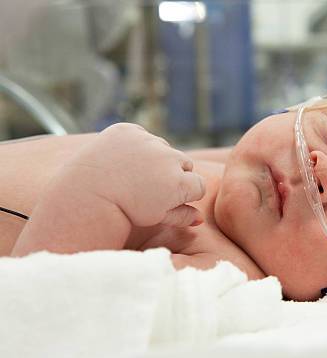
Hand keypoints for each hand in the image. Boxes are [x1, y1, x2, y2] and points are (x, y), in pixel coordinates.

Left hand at [59, 123, 204, 227]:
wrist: (86, 196)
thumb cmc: (125, 211)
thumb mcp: (156, 218)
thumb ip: (182, 216)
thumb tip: (199, 219)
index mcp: (179, 182)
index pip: (198, 185)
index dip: (185, 194)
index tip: (169, 199)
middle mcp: (168, 158)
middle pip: (184, 164)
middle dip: (174, 173)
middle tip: (151, 187)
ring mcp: (148, 141)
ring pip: (164, 148)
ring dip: (156, 157)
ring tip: (134, 174)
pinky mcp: (129, 130)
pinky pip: (142, 135)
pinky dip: (136, 145)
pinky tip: (123, 161)